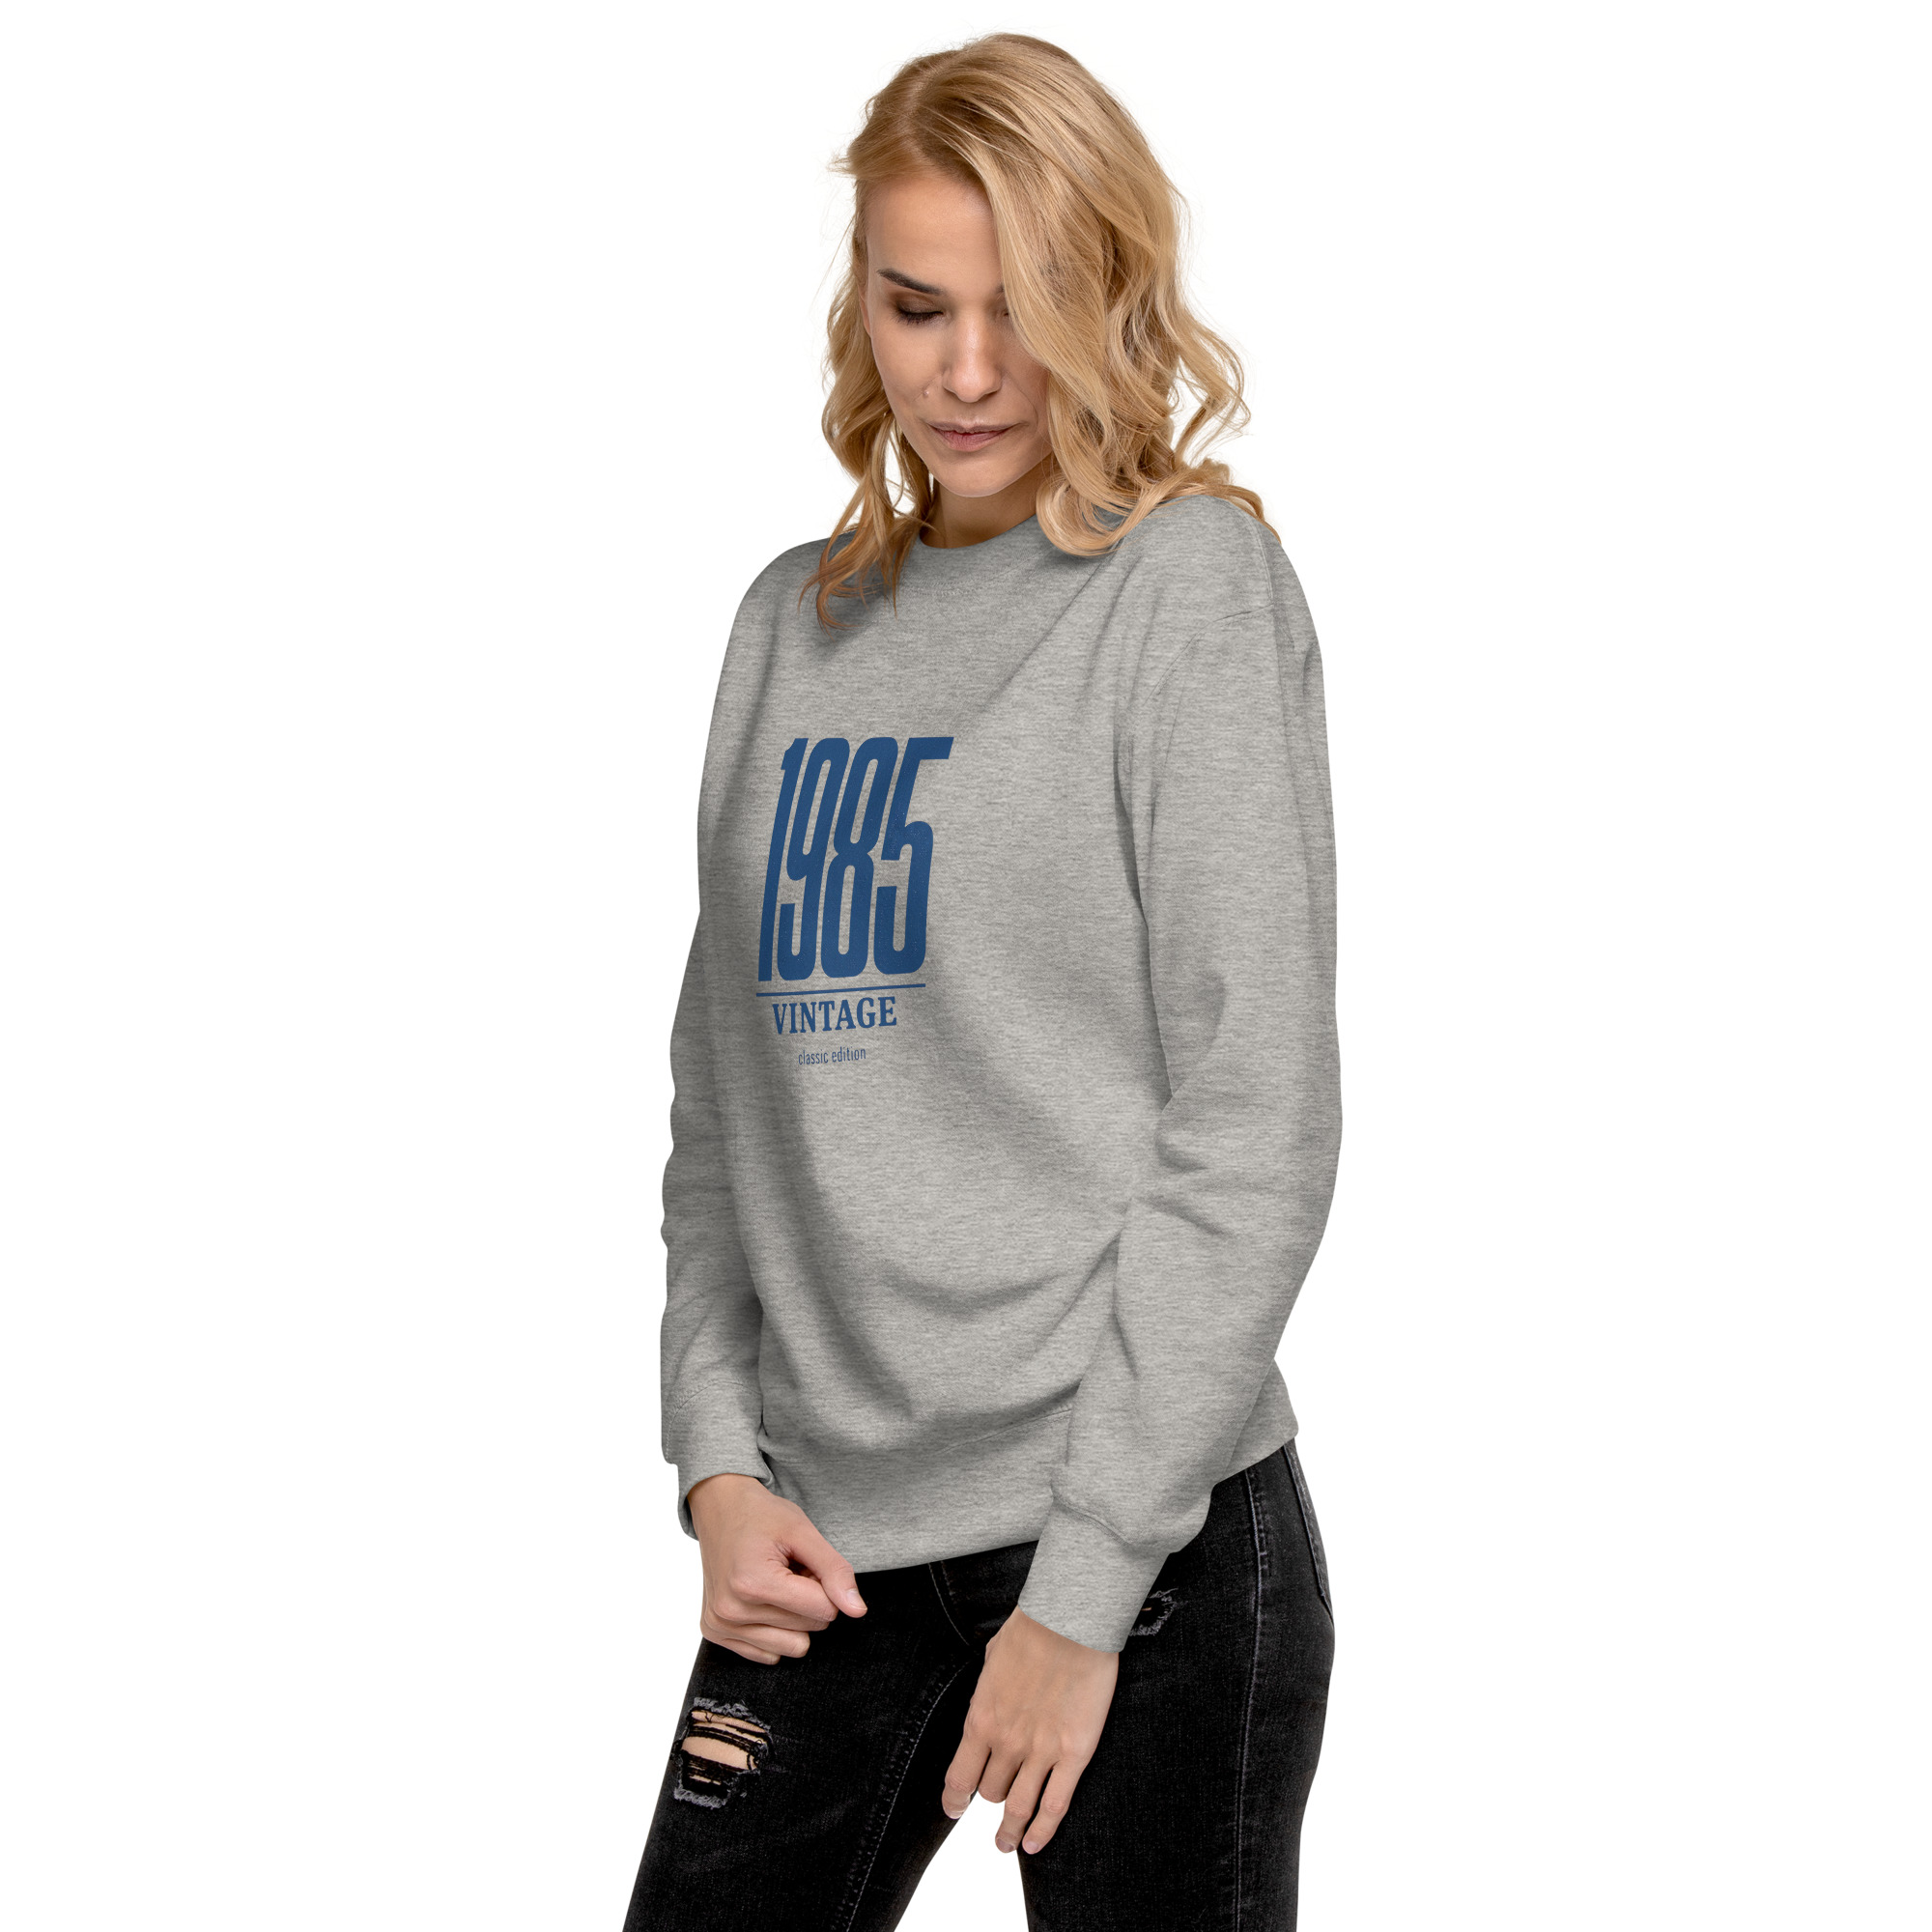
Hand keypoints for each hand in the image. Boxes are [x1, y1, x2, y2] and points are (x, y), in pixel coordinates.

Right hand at [686, 1473, 867, 1663]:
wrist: (721, 1508)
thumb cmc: (762, 1516)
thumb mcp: (804, 1531)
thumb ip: (834, 1570)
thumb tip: (857, 1611)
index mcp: (752, 1583)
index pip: (823, 1609)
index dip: (825, 1584)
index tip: (806, 1563)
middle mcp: (731, 1611)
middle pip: (810, 1629)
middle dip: (809, 1599)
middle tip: (789, 1570)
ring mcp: (720, 1625)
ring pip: (793, 1647)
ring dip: (793, 1617)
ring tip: (776, 1584)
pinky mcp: (715, 1633)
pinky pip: (769, 1654)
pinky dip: (774, 1629)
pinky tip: (761, 1599)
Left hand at [940, 1606, 1117, 1854]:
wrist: (1070, 1621)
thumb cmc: (1031, 1630)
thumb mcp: (991, 1660)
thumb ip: (986, 1693)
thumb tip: (986, 1705)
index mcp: (981, 1719)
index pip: (959, 1778)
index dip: (954, 1801)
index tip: (954, 1810)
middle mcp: (1006, 1743)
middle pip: (992, 1792)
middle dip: (992, 1799)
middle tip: (996, 1808)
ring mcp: (1041, 1752)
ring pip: (1019, 1808)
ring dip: (1011, 1833)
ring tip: (1008, 1844)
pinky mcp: (1074, 1754)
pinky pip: (1054, 1806)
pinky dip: (1043, 1832)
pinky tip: (1035, 1844)